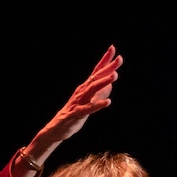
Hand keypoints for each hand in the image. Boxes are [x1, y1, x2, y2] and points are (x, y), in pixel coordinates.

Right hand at [20, 46, 121, 171]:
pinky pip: (88, 109)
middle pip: (96, 77)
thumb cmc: (74, 113)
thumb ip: (100, 91)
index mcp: (85, 87)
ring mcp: (79, 102)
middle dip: (108, 68)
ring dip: (103, 82)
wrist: (56, 128)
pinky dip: (98, 105)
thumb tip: (111, 83)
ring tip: (115, 76)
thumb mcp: (90, 100)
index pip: (96, 71)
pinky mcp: (77, 113)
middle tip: (119, 59)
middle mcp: (82, 91)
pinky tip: (108, 102)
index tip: (113, 49)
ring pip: (92, 90)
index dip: (104, 60)